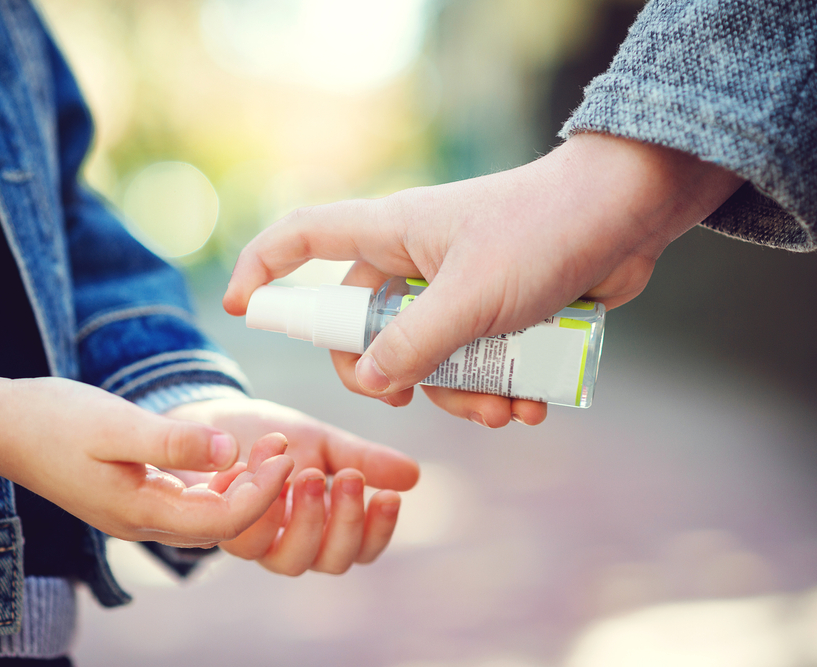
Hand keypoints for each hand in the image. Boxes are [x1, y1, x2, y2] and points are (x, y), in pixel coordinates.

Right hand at [0, 376, 293, 547]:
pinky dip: (217, 483)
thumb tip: (229, 451)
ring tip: (267, 447)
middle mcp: (142, 523)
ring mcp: (137, 512)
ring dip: (243, 487)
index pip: (223, 519)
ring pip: (207, 515)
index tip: (286, 452)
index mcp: (140, 512)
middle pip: (222, 523)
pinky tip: (231, 455)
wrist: (1, 426)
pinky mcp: (133, 495)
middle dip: (262, 490)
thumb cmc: (54, 420)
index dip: (263, 491)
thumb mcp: (116, 424)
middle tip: (284, 446)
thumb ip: (173, 441)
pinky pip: (189, 502)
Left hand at [165, 396, 419, 574]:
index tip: (390, 496)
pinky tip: (264, 466)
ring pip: (289, 559)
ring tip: (309, 472)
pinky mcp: (221, 530)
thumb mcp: (322, 442)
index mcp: (323, 528)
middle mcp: (291, 545)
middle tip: (352, 477)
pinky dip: (258, 504)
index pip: (361, 549)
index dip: (378, 530)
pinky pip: (243, 536)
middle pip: (331, 561)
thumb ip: (363, 459)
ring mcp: (256, 543)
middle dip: (346, 521)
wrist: (212, 420)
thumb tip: (413, 476)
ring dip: (306, 518)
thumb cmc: (270, 438)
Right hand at [223, 133, 744, 424]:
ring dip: (459, 394)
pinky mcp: (496, 310)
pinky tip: (530, 404)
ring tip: (502, 410)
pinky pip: (473, 360)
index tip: (239, 307)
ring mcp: (455, 287)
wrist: (631, 214)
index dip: (263, 269)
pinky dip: (494, 389)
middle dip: (392, 374)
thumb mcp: (473, 298)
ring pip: (426, 355)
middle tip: (412, 399)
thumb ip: (413, 343)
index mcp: (391, 235)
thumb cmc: (546, 235)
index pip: (303, 238)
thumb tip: (369, 382)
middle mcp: (414, 260)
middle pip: (363, 325)